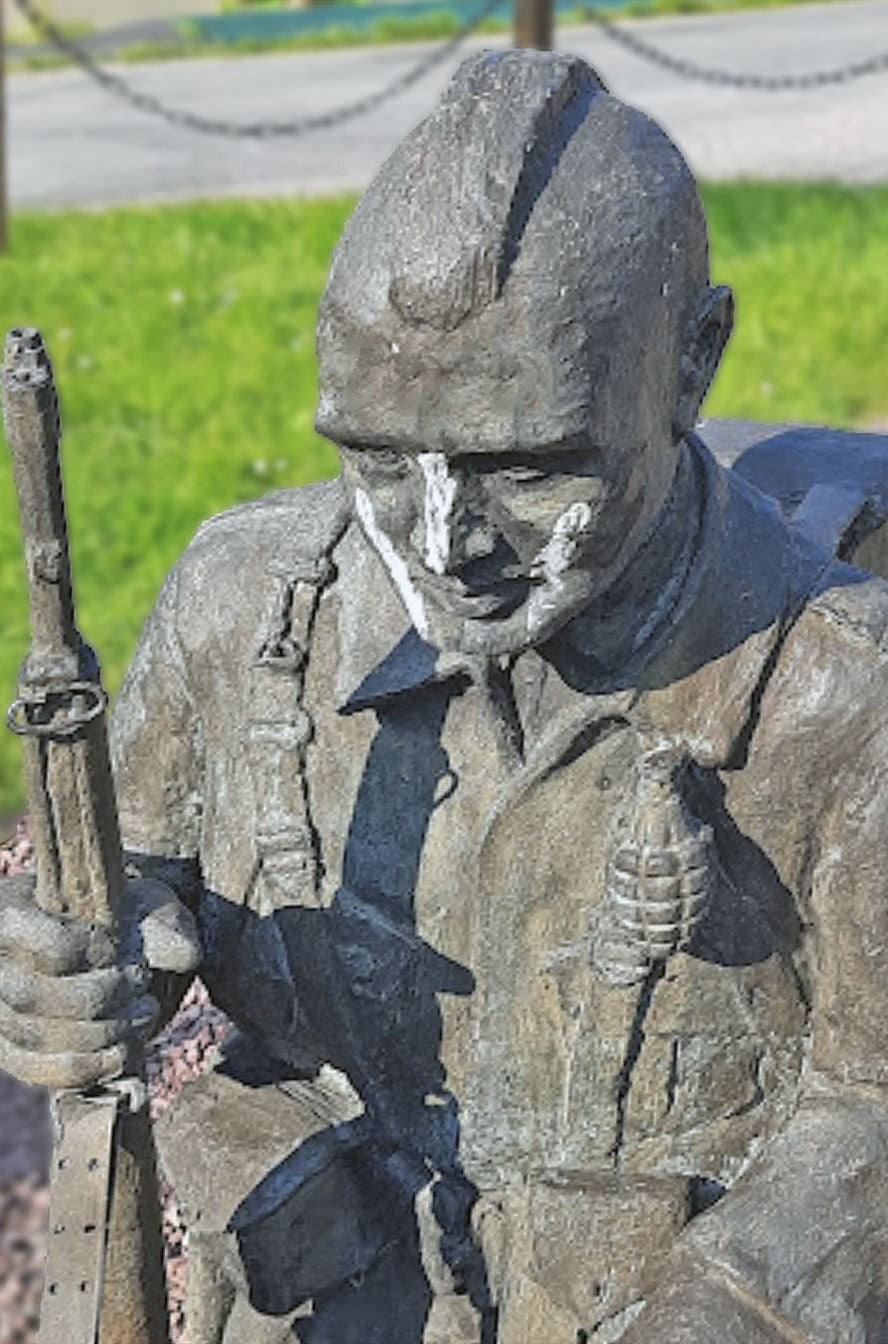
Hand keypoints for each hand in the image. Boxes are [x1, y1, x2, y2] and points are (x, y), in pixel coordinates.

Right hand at [0, 871, 200, 1090]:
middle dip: (102, 999)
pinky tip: (123, 1053)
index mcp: (10, 914)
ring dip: (100, 1035)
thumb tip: (187, 954)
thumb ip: (164, 925)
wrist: (96, 946)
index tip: (131, 956)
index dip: (94, 957)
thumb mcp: (141, 906)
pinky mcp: (9, 1049)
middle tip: (143, 989)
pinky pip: (39, 1071)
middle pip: (36, 997)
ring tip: (143, 1015)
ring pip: (36, 1037)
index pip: (47, 947)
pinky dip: (86, 1068)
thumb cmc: (115, 919)